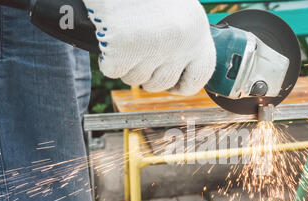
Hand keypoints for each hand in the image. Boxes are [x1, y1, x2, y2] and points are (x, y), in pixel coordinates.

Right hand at [82, 0, 215, 95]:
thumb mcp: (178, 9)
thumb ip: (182, 39)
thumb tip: (177, 74)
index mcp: (197, 31)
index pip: (200, 76)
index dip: (184, 84)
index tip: (173, 85)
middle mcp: (180, 43)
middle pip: (163, 82)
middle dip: (149, 74)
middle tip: (139, 54)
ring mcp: (152, 47)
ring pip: (136, 79)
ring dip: (127, 64)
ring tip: (125, 37)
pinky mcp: (123, 48)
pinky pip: (114, 71)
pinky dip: (108, 59)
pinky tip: (110, 37)